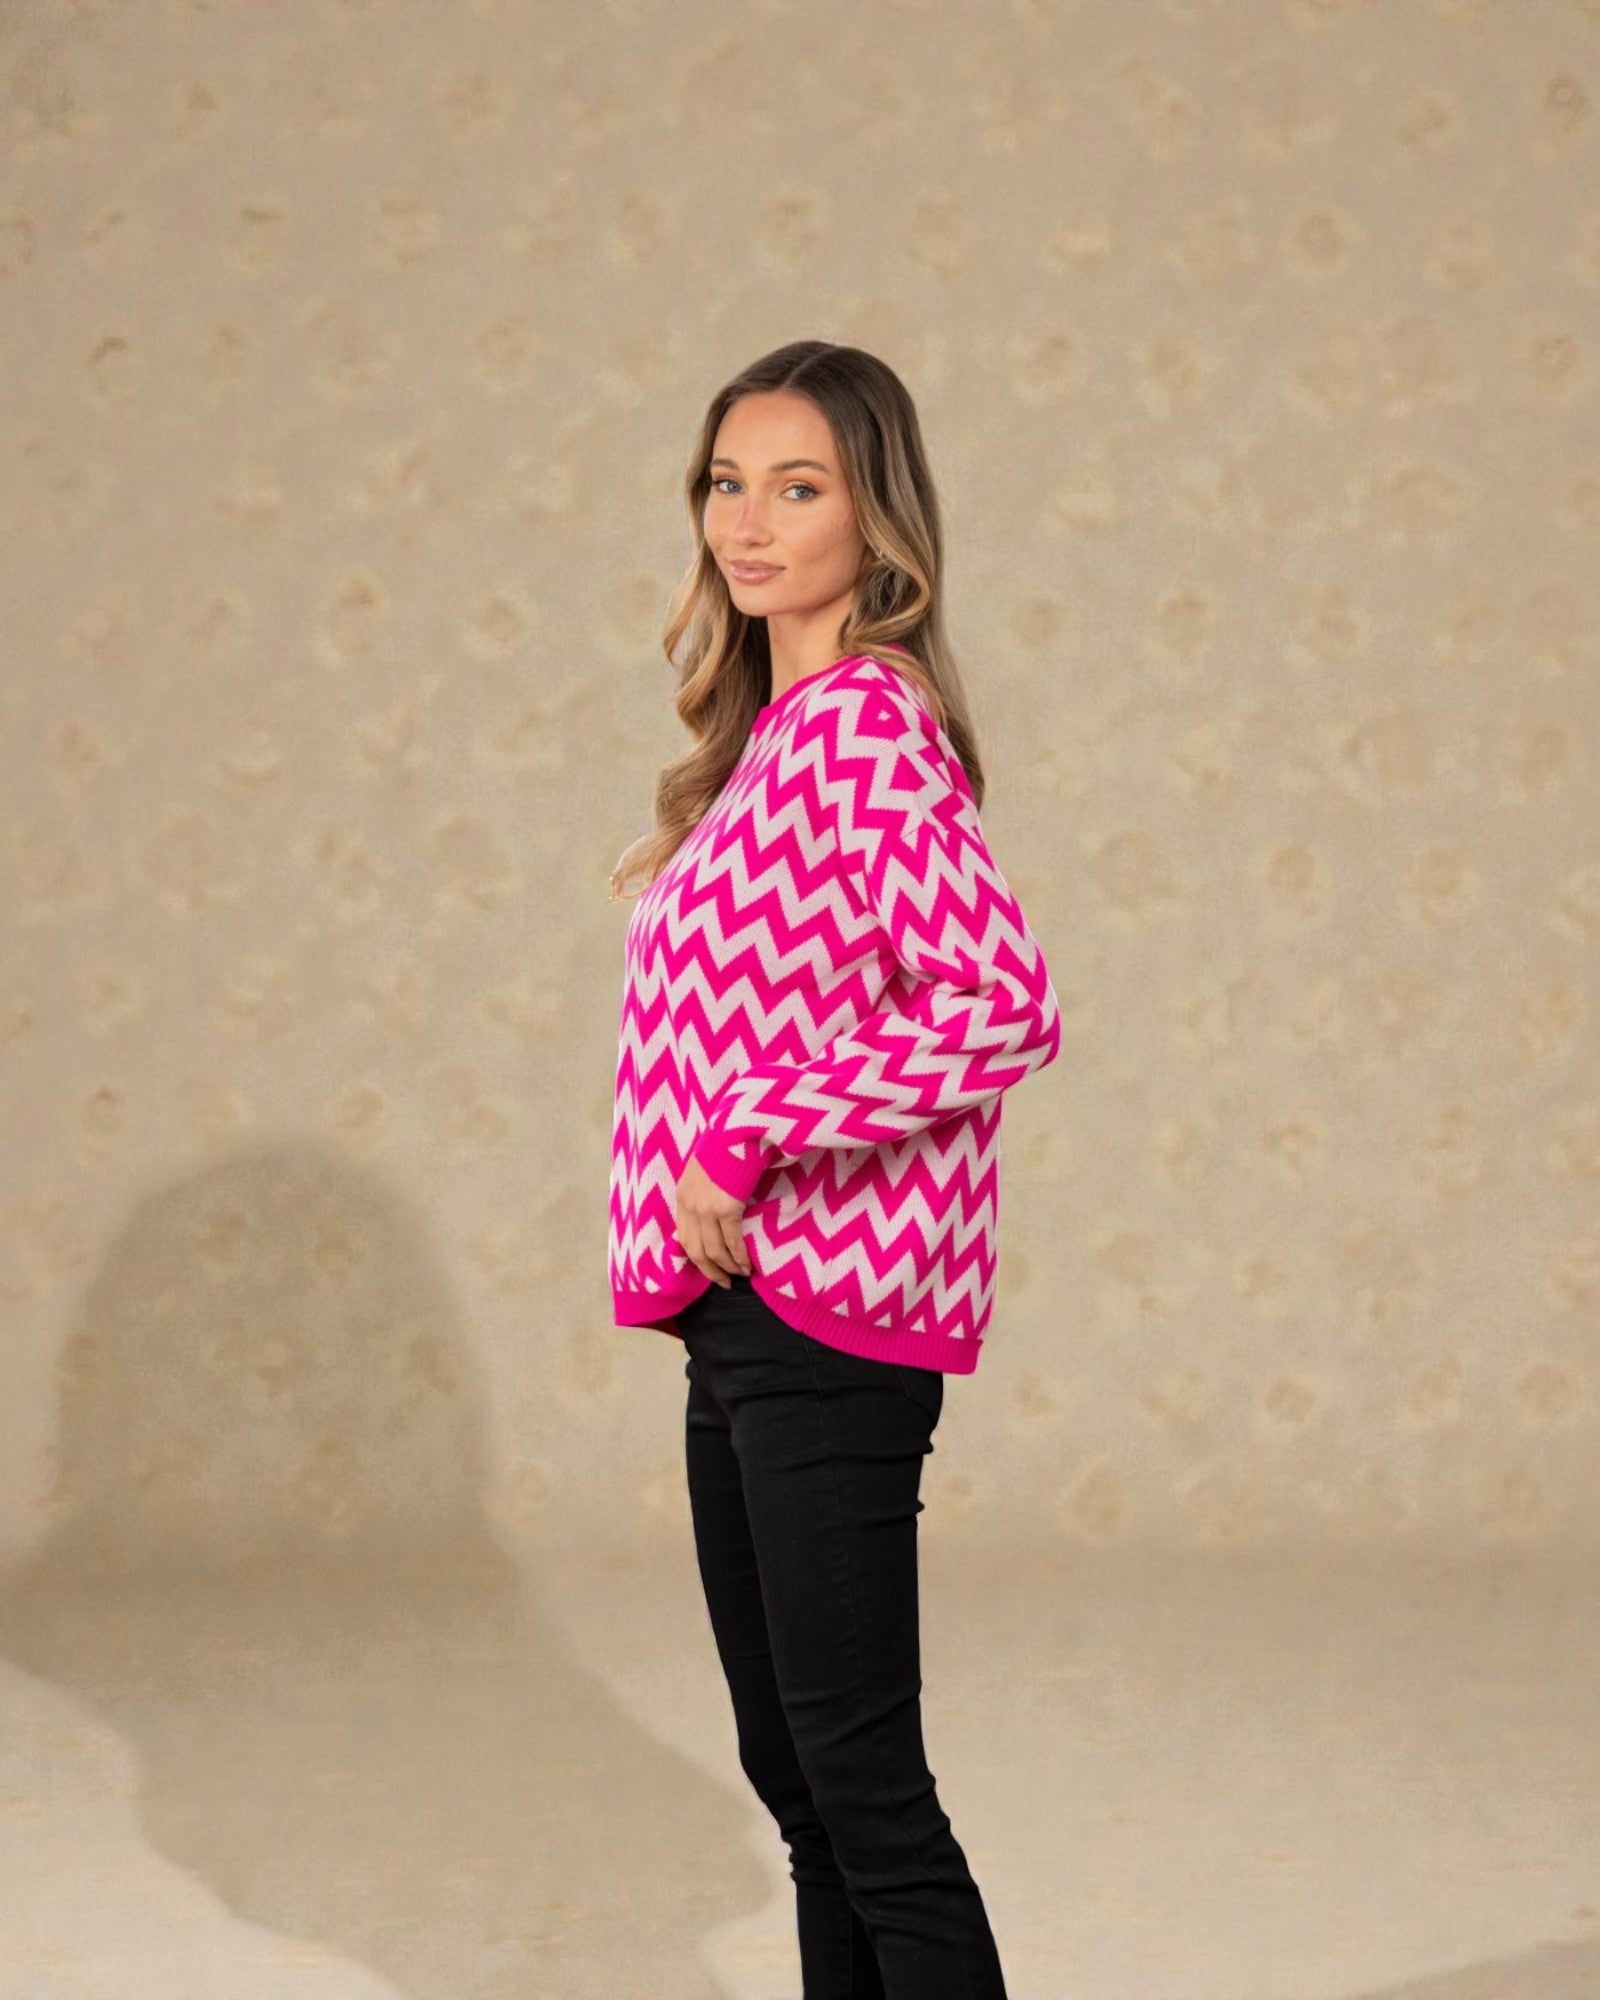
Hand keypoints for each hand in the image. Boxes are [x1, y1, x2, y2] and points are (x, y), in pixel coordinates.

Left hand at [675, 1153, 750, 1287]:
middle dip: (710, 1270)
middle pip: (695, 1250)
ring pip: (714, 1250)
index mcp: (682, 1195)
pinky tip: (747, 1264)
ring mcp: (707, 1207)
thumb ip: (705, 1189)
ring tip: (740, 1274)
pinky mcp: (727, 1207)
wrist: (739, 1129)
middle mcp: (690, 1205)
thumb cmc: (728, 1144)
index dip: (696, 1257)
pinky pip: (732, 1241)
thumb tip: (715, 1211)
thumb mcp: (705, 1168)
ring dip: (728, 1267)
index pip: (683, 1236)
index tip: (709, 1268)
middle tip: (724, 1282)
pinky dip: (739, 1256)